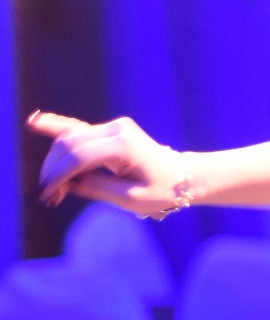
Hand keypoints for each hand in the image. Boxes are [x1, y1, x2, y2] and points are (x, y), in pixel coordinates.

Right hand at [27, 112, 190, 217]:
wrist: (183, 177)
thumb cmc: (161, 191)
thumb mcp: (128, 198)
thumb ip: (94, 187)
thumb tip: (64, 182)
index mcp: (124, 146)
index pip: (78, 157)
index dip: (58, 176)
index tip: (47, 196)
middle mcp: (117, 129)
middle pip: (70, 144)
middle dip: (54, 169)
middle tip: (48, 196)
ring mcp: (115, 127)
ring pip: (71, 138)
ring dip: (56, 161)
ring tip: (50, 187)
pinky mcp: (112, 130)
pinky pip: (80, 130)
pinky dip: (58, 128)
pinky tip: (37, 121)